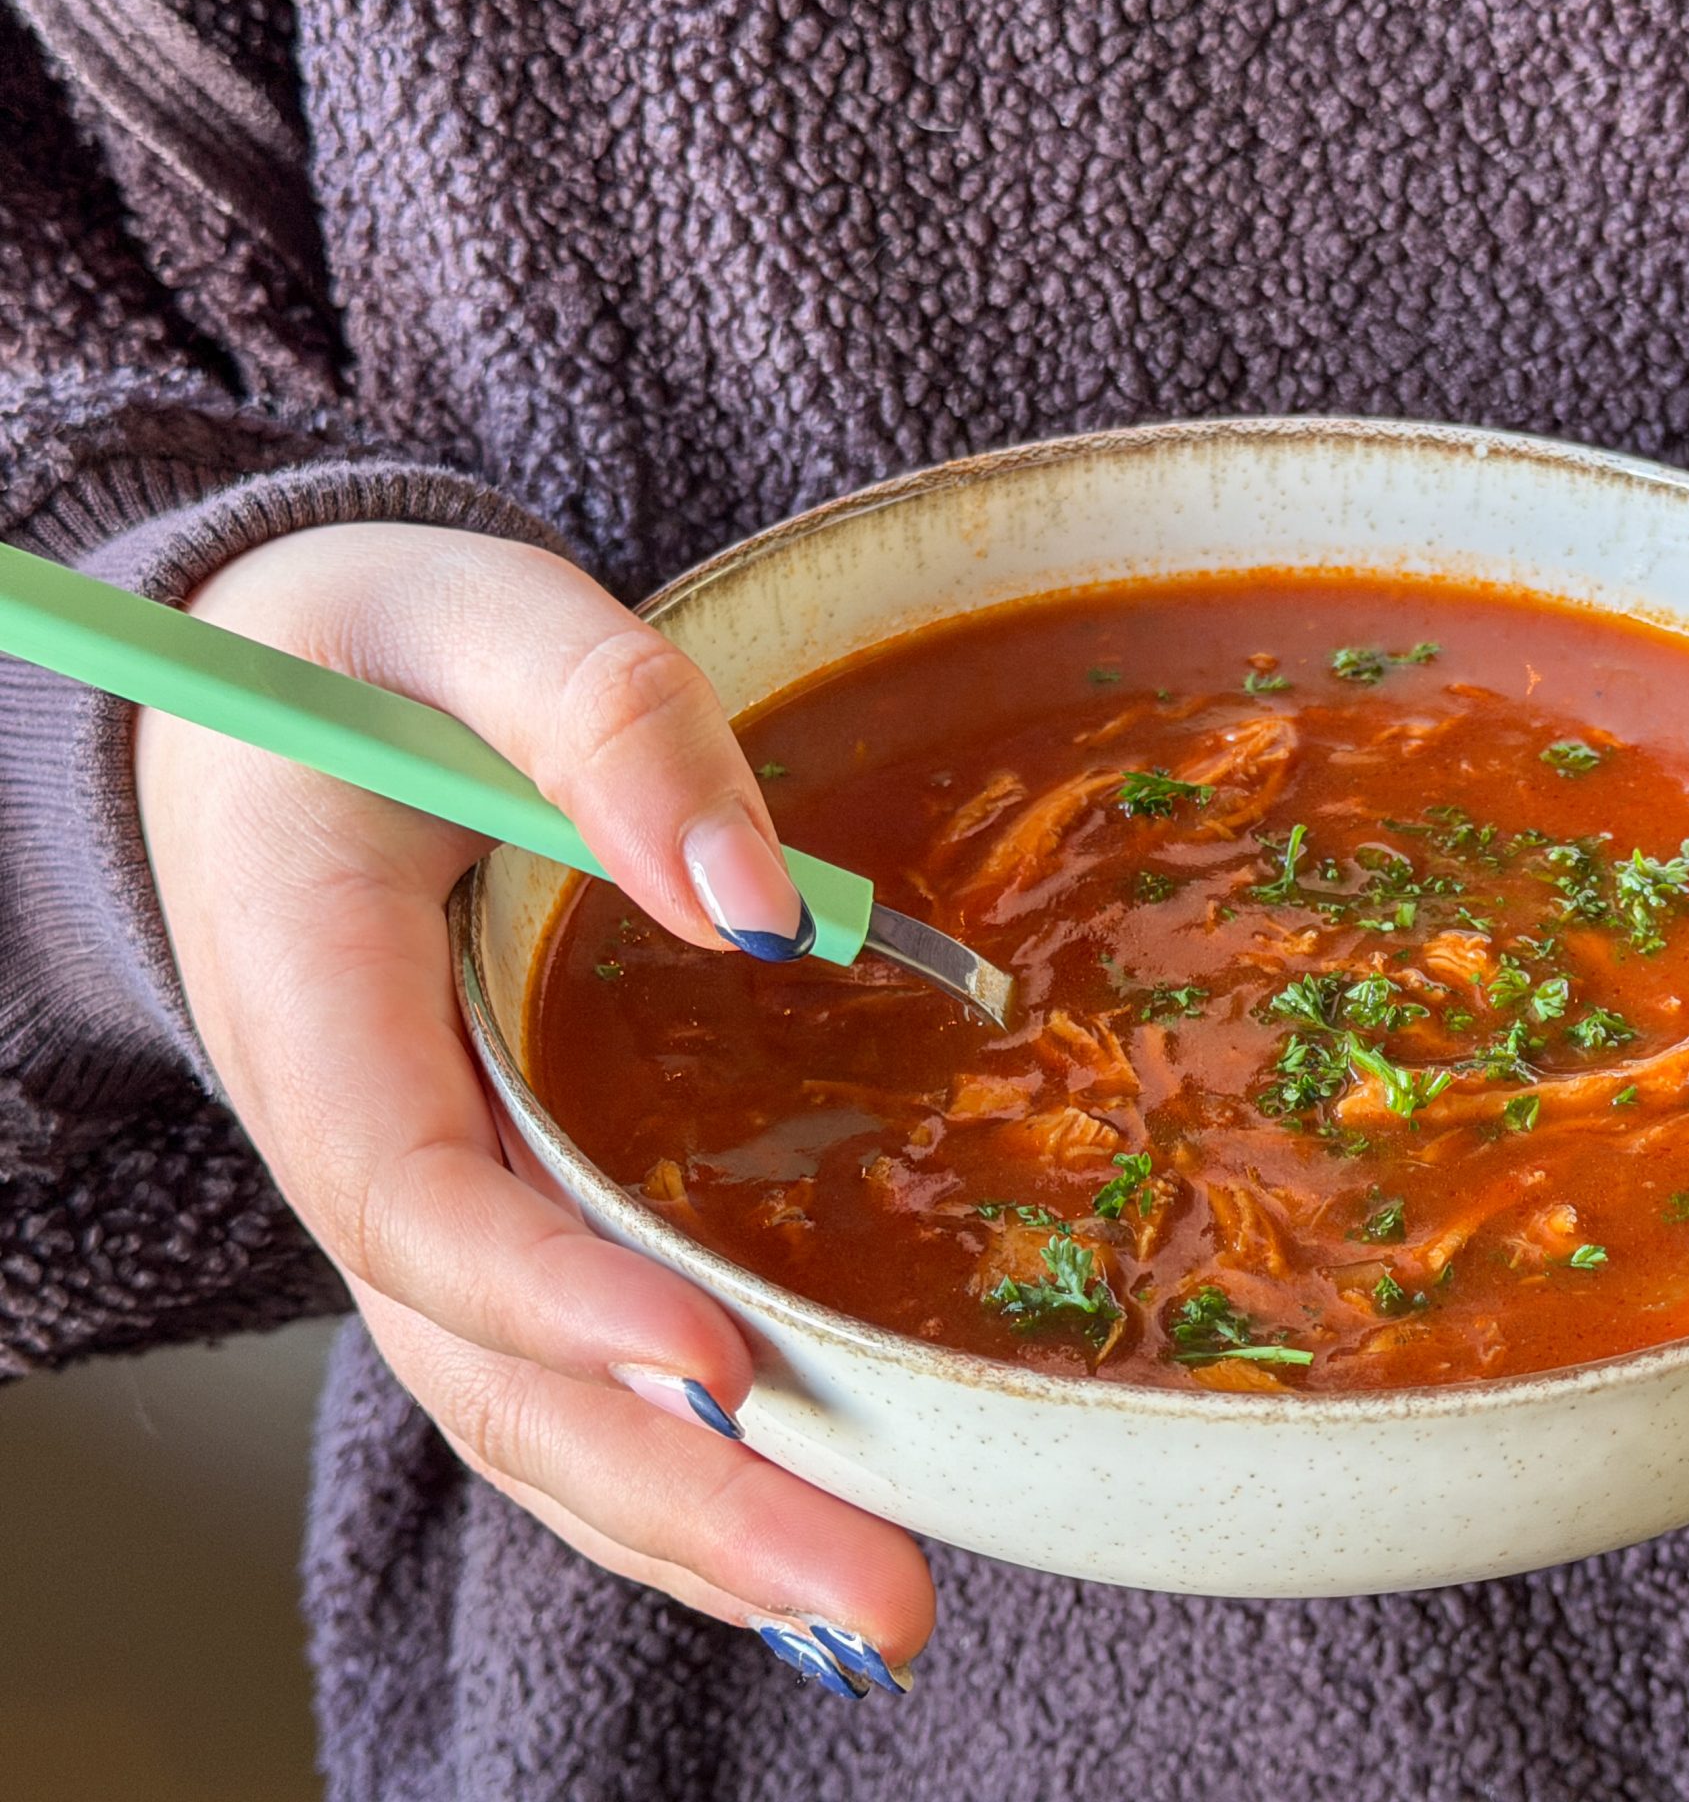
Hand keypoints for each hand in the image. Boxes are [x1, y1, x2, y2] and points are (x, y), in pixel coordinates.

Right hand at [136, 522, 929, 1696]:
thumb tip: (761, 905)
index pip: (411, 1192)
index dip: (554, 1297)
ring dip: (688, 1529)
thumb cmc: (376, 639)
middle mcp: (357, 1133)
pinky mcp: (492, 1203)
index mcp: (313, 992)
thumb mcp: (477, 612)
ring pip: (523, 1406)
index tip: (721, 1369)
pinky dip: (665, 1472)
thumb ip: (602, 721)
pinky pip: (556, 1368)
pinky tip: (790, 1547)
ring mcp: (422, 1189)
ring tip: (862, 1618)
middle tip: (867, 1595)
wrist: (279, 682)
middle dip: (674, 1493)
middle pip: (486, 1365)